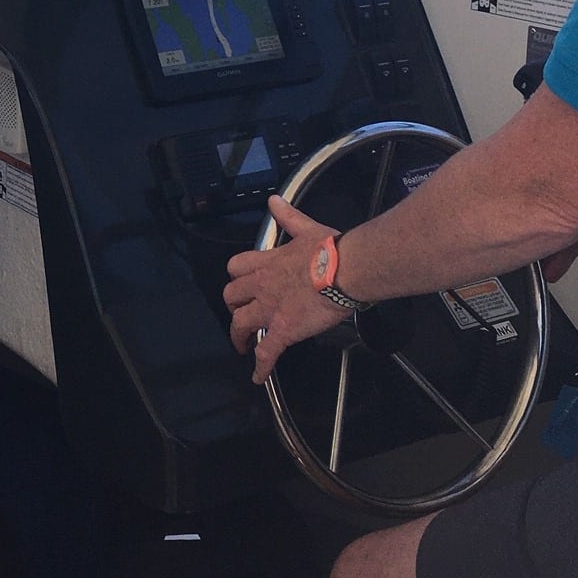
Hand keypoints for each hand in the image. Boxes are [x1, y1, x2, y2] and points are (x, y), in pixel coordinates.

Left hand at [222, 195, 351, 384]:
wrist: (345, 268)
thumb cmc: (330, 249)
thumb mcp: (305, 227)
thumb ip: (288, 216)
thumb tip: (275, 201)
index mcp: (268, 261)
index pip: (237, 267)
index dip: (236, 277)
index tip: (241, 284)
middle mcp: (262, 285)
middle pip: (232, 296)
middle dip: (234, 306)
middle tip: (241, 314)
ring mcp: (270, 309)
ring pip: (240, 323)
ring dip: (239, 335)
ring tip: (243, 345)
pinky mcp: (283, 329)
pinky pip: (266, 353)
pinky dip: (260, 367)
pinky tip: (257, 376)